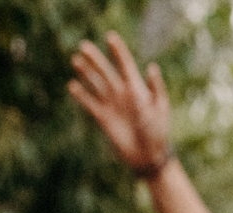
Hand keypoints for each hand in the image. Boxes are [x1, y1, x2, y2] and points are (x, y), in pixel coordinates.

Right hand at [68, 32, 171, 175]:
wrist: (150, 156)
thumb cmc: (159, 132)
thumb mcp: (160, 108)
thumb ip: (155, 88)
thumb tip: (151, 67)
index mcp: (136, 88)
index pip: (125, 65)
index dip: (118, 51)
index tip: (110, 37)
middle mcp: (121, 93)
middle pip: (106, 71)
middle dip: (96, 59)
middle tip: (84, 45)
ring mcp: (112, 105)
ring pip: (96, 84)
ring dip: (86, 73)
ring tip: (76, 60)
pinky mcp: (104, 119)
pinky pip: (90, 104)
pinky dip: (82, 96)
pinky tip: (72, 86)